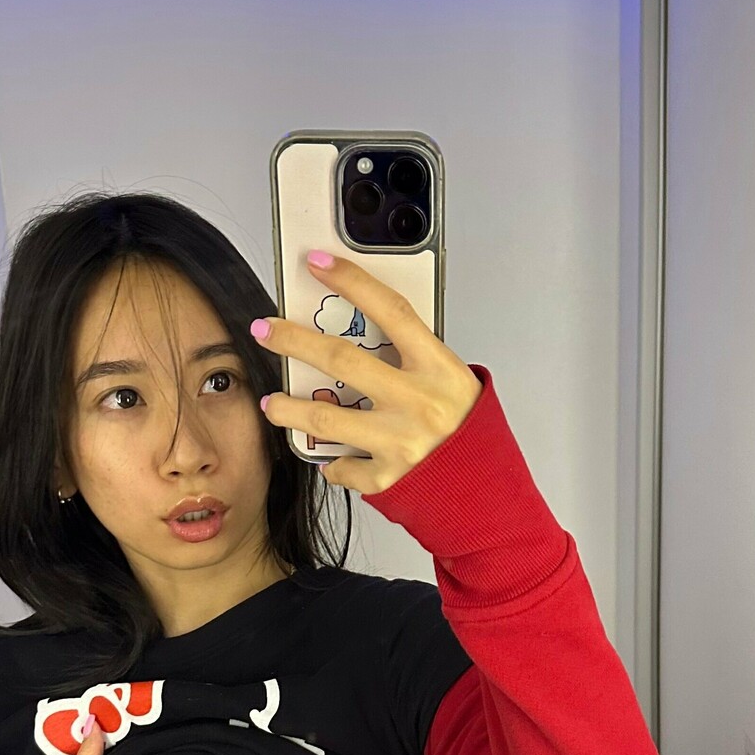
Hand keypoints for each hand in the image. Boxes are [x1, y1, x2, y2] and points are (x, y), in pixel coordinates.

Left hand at [252, 252, 481, 492]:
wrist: (489, 490)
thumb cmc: (470, 433)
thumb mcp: (452, 382)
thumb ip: (413, 360)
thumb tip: (363, 335)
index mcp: (438, 369)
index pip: (391, 312)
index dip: (352, 282)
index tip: (318, 264)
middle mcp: (418, 402)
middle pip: (342, 360)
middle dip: (294, 341)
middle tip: (265, 331)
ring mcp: (401, 442)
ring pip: (326, 418)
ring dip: (289, 409)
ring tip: (271, 404)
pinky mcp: (388, 478)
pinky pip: (343, 465)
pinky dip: (333, 461)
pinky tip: (332, 457)